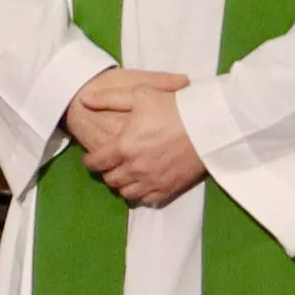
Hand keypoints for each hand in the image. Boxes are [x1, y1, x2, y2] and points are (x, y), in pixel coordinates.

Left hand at [64, 68, 208, 205]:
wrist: (210, 124)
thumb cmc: (175, 107)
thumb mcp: (140, 95)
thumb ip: (109, 99)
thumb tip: (85, 100)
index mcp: (124, 147)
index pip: (95, 162)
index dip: (90, 161)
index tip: (92, 158)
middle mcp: (135, 168)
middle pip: (110, 179)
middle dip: (107, 171)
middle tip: (112, 164)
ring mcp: (152, 181)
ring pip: (126, 192)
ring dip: (123, 184)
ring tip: (127, 173)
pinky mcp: (169, 188)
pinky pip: (146, 200)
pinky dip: (141, 194)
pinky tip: (143, 183)